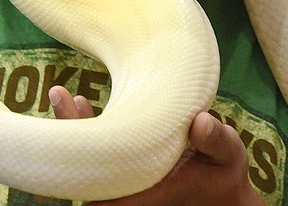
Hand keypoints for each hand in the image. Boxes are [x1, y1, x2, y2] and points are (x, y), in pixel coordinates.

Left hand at [49, 87, 262, 205]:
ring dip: (73, 128)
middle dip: (70, 131)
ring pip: (88, 157)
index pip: (102, 182)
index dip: (82, 159)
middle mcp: (129, 186)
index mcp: (147, 189)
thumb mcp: (229, 157)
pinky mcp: (125, 163)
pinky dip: (88, 128)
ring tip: (60, 93)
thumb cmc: (225, 175)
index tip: (73, 125)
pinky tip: (82, 102)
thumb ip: (216, 141)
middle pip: (86, 167)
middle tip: (58, 93)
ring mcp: (124, 175)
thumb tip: (200, 121)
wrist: (223, 194)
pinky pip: (98, 150)